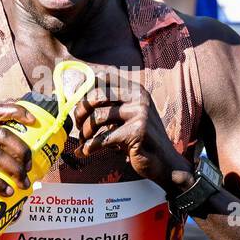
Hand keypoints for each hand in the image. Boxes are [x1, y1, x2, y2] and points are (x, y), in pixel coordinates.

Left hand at [72, 68, 191, 194]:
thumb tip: (77, 98)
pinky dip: (90, 146)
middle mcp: (139, 98)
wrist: (164, 162)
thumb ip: (111, 107)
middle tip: (79, 124)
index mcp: (136, 90)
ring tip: (85, 140)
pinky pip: (103, 138)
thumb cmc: (142, 140)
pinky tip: (86, 151)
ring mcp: (139, 114)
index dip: (85, 85)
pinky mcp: (137, 132)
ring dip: (86, 131)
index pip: (105, 77)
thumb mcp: (129, 117)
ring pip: (98, 116)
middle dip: (81, 111)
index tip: (74, 99)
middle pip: (97, 95)